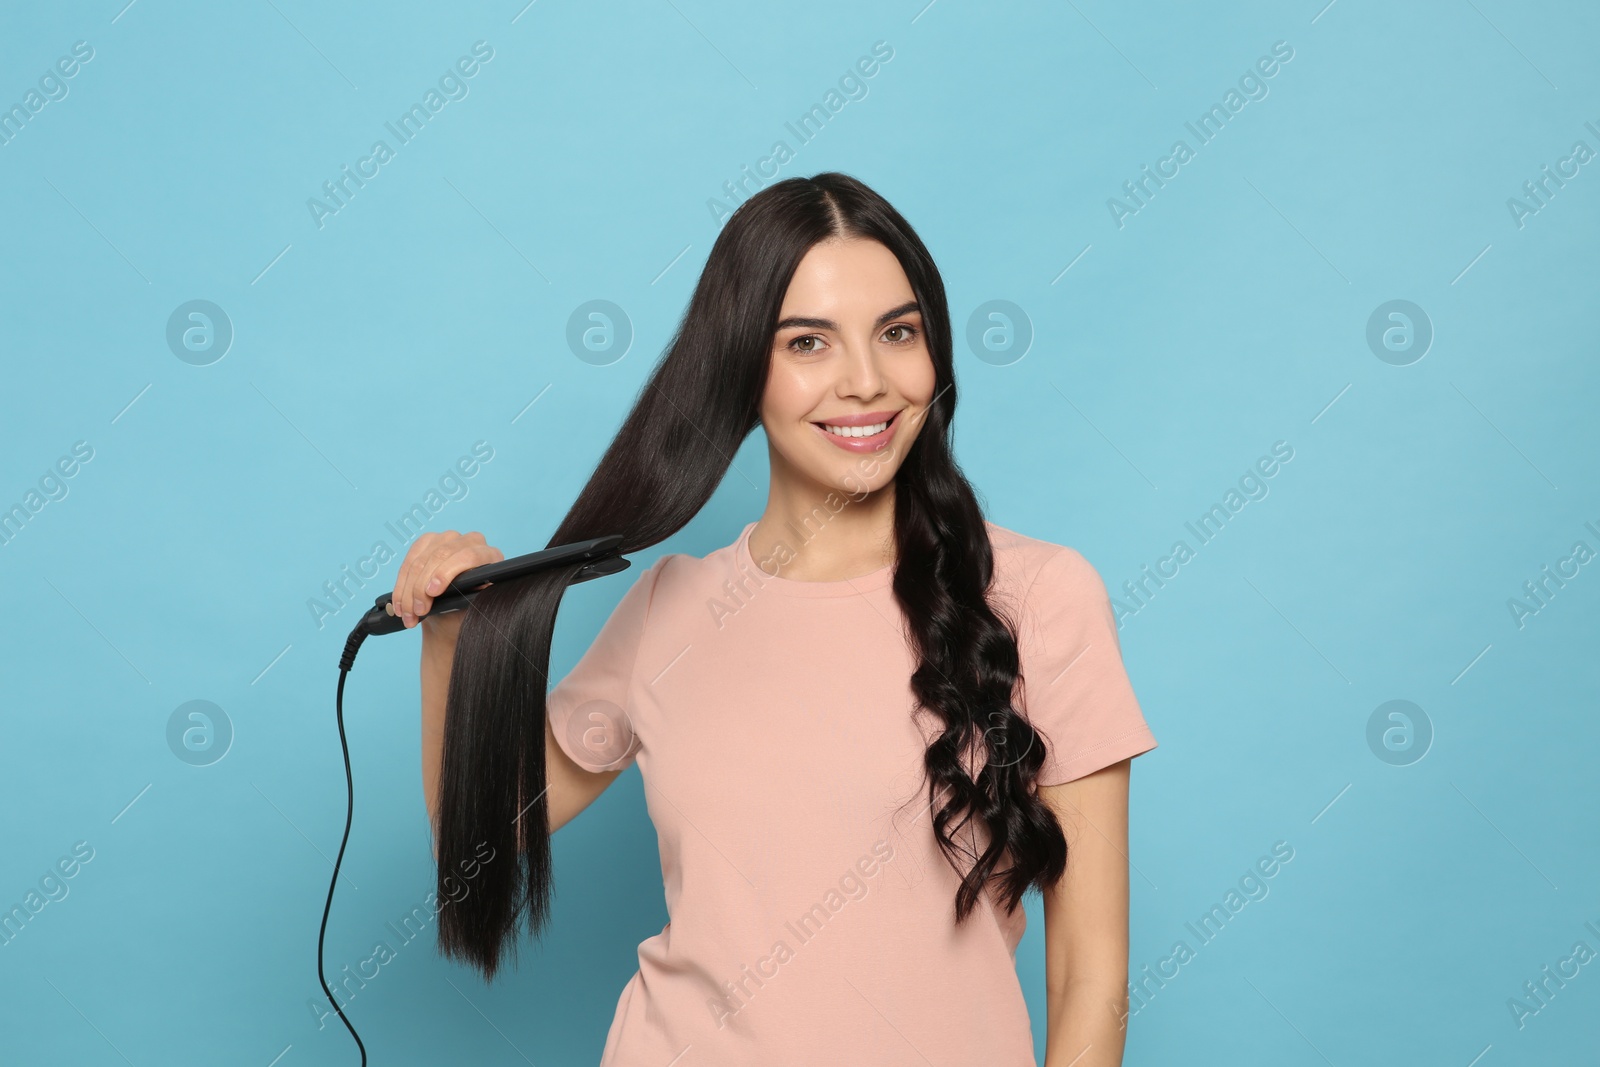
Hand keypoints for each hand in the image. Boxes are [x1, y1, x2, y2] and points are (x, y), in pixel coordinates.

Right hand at [390, 530, 504, 630]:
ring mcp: (448, 538)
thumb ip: (470, 598)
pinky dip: (401, 585)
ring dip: (409, 590)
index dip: (446, 573)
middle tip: (418, 610)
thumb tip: (465, 590)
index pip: (468, 556)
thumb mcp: (472, 609)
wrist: (454, 615)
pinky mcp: (428, 541)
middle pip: (440, 556)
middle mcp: (471, 541)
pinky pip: (408, 561)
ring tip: (408, 614)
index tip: (432, 592)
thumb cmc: (468, 611)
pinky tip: (400, 604)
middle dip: (423, 587)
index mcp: (490, 556)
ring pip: (421, 560)